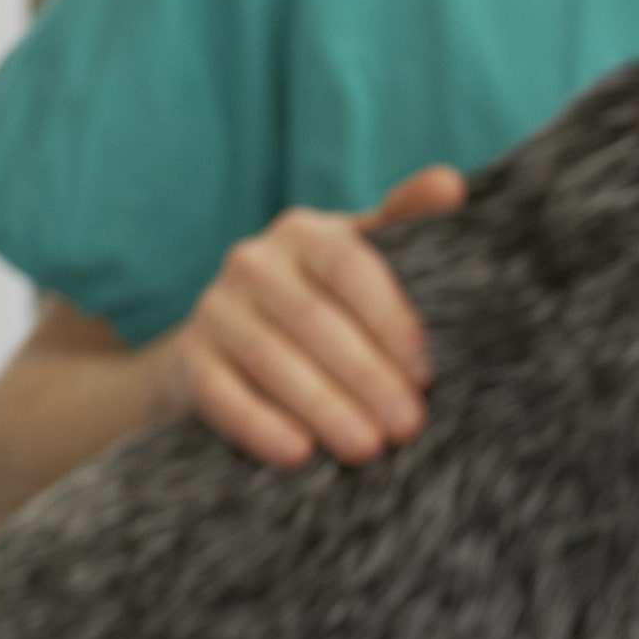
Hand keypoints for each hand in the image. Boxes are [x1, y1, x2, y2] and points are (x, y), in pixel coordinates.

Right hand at [162, 168, 457, 466]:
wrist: (228, 348)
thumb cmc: (326, 303)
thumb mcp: (365, 261)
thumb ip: (407, 223)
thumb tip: (450, 183)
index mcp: (306, 233)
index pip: (351, 266)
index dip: (391, 321)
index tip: (427, 374)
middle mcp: (253, 262)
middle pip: (314, 321)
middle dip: (366, 377)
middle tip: (408, 426)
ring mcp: (215, 310)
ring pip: (271, 360)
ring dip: (322, 407)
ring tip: (366, 450)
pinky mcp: (188, 360)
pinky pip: (221, 395)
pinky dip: (259, 426)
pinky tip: (298, 455)